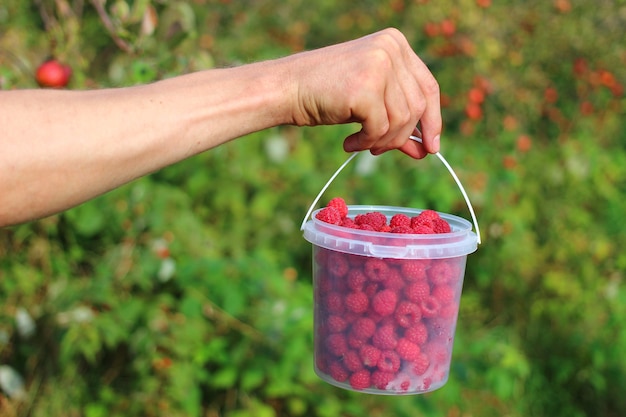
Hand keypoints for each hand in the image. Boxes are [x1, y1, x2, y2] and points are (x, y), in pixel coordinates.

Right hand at [284, 28, 441, 158]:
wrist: (288, 88)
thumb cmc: (326, 93)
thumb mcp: (370, 101)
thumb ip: (399, 120)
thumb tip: (426, 151)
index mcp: (395, 43)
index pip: (428, 86)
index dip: (433, 119)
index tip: (431, 146)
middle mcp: (391, 48)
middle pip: (417, 107)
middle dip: (402, 137)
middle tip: (380, 150)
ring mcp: (379, 65)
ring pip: (401, 120)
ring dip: (382, 141)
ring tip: (362, 145)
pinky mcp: (365, 87)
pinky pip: (380, 128)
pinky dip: (367, 142)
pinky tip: (349, 143)